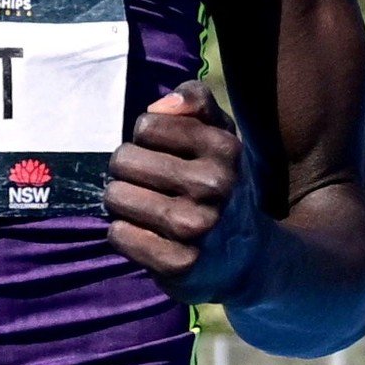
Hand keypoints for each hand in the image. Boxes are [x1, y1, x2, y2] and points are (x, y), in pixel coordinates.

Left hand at [106, 80, 259, 301]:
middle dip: (128, 169)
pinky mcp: (178, 264)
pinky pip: (119, 234)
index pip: (147, 125)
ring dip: (122, 201)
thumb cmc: (221, 182)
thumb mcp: (221, 133)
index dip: (146, 138)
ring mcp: (196, 227)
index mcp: (225, 148)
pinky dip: (123, 233)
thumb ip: (196, 100)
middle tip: (148, 182)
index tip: (162, 152)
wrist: (248, 256)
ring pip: (116, 196)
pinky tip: (146, 234)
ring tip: (144, 207)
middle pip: (124, 159)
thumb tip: (158, 107)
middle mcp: (214, 186)